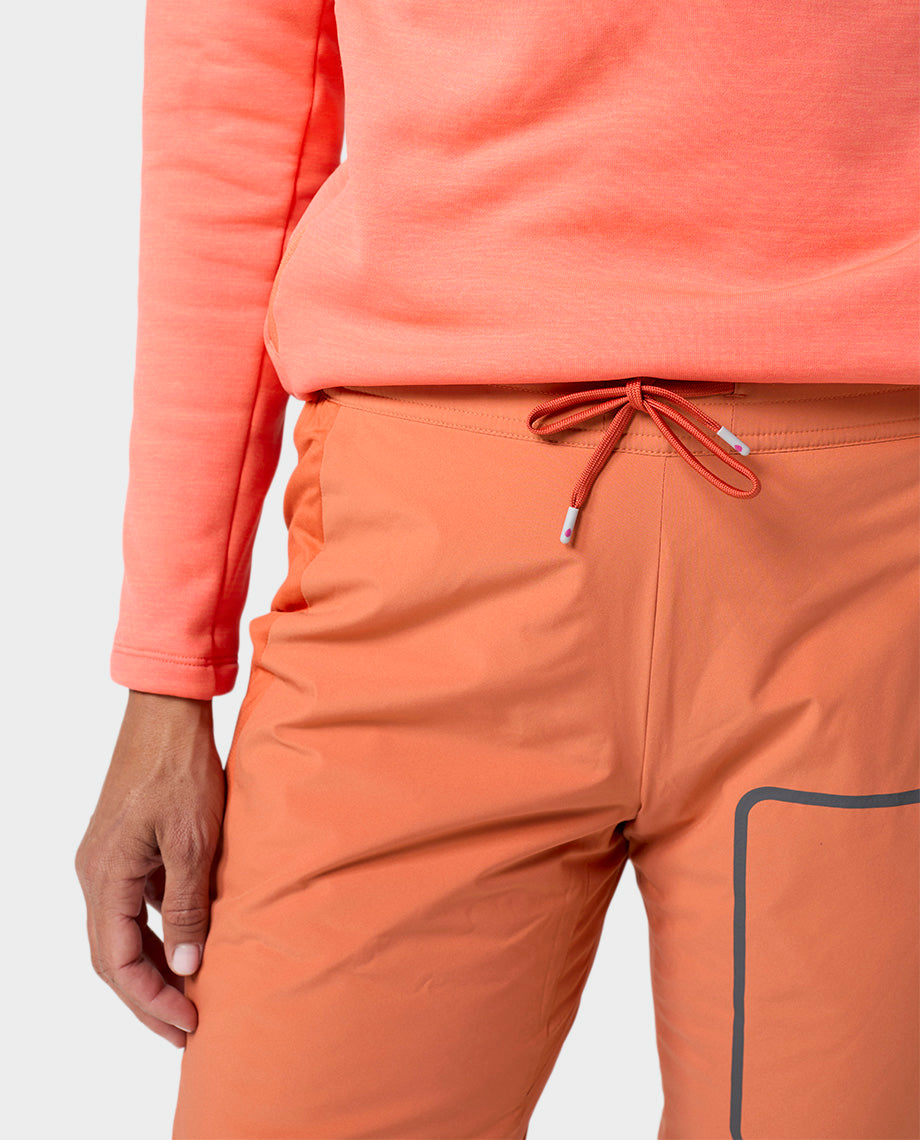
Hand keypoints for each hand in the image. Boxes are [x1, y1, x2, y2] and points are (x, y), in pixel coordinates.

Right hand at [75, 689, 225, 1047]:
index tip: (188, 1024)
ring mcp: (107, 860)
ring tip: (189, 997)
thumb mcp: (194, 840)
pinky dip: (158, 932)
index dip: (151, 1001)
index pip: (117, 962)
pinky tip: (187, 943)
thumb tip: (188, 964)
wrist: (168, 713)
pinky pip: (135, 905)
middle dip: (149, 997)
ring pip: (123, 932)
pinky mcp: (125, 847)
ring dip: (154, 967)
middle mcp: (95, 874)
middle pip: (114, 956)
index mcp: (105, 876)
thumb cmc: (180, 769)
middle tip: (187, 1029)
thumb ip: (188, 904)